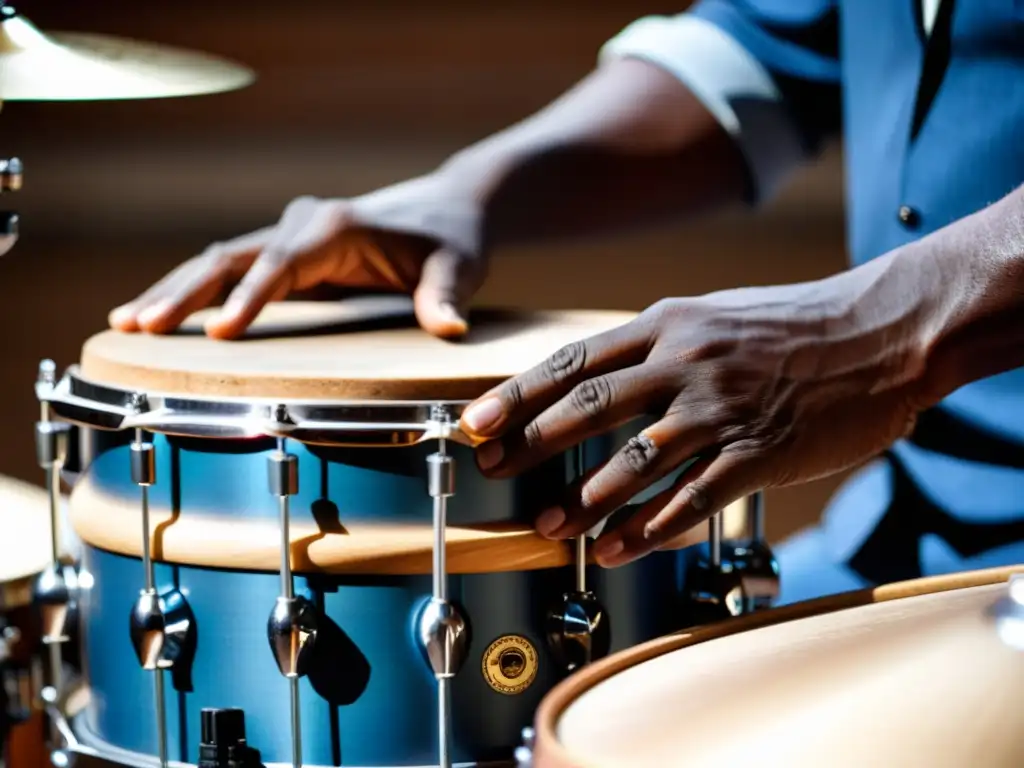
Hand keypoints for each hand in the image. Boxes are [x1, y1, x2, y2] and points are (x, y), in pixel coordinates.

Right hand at [108, 193, 486, 338]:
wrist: (449, 210)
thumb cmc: (454, 240)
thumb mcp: (459, 266)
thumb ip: (447, 294)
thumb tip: (450, 327)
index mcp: (336, 226)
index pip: (283, 263)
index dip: (251, 296)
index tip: (220, 331)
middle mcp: (303, 226)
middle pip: (231, 258)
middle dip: (185, 292)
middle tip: (140, 326)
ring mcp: (289, 239)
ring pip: (218, 262)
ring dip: (174, 291)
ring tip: (127, 324)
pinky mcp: (287, 258)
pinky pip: (231, 274)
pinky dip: (195, 294)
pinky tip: (160, 318)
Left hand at [458, 265, 935, 566]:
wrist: (883, 331)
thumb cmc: (794, 325)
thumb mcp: (713, 315)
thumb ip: (657, 345)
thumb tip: (600, 377)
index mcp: (668, 325)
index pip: (573, 360)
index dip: (518, 394)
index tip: (477, 423)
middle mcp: (685, 363)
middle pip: (590, 406)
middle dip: (533, 443)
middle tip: (497, 472)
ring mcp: (721, 408)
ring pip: (635, 460)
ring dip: (586, 498)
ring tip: (549, 525)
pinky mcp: (759, 451)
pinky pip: (692, 498)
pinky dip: (649, 528)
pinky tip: (617, 548)